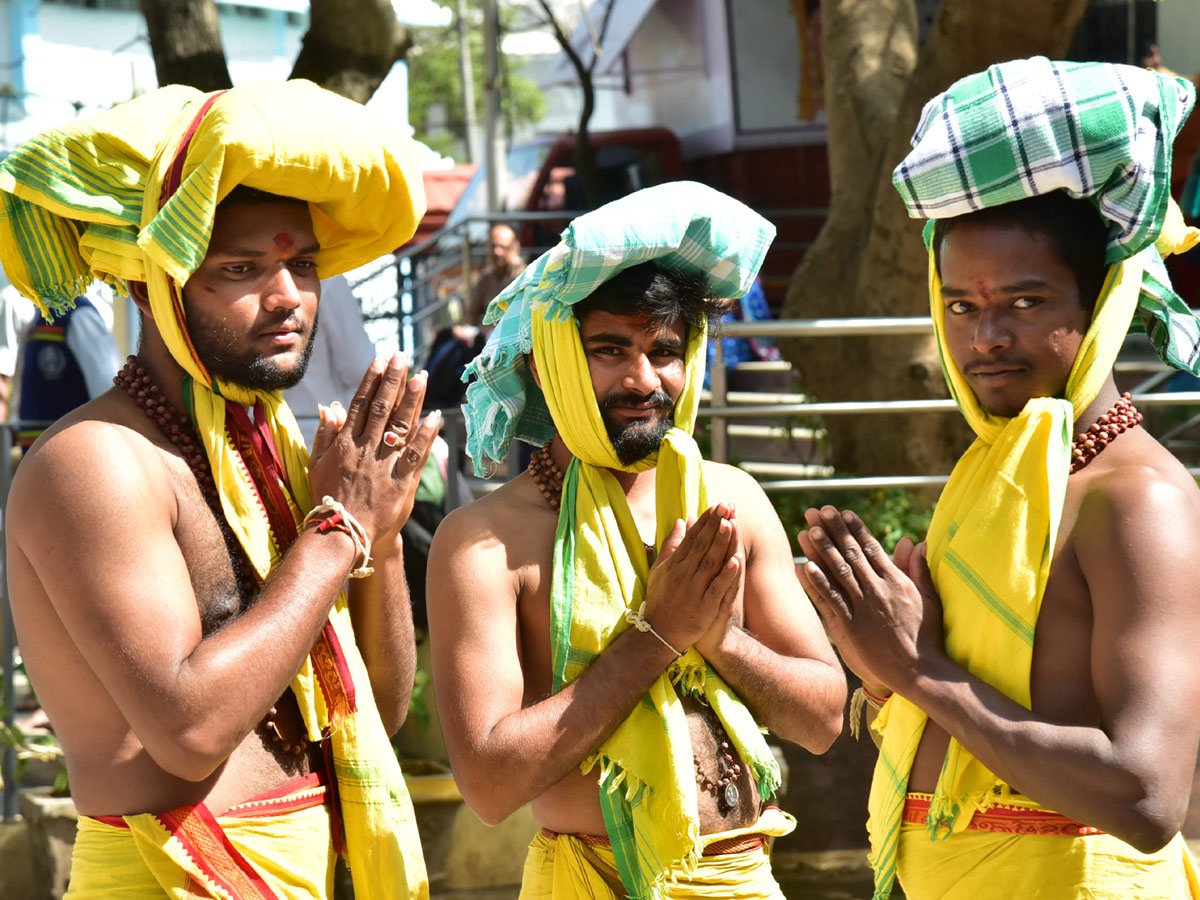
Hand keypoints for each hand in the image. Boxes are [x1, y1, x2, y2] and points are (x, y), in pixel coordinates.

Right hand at [307, 354, 440, 544]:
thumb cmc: (328, 499)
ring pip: (400, 426)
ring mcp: (384, 465)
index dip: (372, 380)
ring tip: (421, 376)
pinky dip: (425, 435)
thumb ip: (325, 434)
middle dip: (393, 380)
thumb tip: (330, 406)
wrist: (342, 533)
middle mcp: (365, 449)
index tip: (381, 359)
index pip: (360, 404)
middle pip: (382, 408)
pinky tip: (435, 416)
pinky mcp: (402, 482)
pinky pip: (415, 454)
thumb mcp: (316, 465)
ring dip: (412, 400)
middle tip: (403, 357)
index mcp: (345, 443)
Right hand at [642, 504, 741, 653]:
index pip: (692, 538)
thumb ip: (671, 544)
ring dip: (722, 542)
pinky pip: (718, 587)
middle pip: (702, 545)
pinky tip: (736, 560)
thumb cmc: (661, 599)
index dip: (705, 521)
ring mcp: (695, 590)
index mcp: (674, 564)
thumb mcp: (660, 570)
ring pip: (711, 562)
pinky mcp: (705, 607)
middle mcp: (684, 574)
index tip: (716, 506)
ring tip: (732, 523)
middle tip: (727, 506)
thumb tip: (682, 520)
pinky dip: (727, 574)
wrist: (660, 634)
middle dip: (716, 524)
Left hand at [796, 506, 942, 693]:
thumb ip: (919, 569)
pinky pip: (832, 601)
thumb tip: (918, 542)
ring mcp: (864, 608)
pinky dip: (818, 583)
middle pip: (852, 554)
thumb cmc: (925, 636)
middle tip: (819, 511)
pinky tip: (805, 567)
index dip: (856, 529)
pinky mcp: (852, 627)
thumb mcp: (928, 598)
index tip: (843, 513)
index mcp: (896, 582)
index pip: (872, 548)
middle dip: (834, 531)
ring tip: (808, 531)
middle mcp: (878, 591)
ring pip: (839, 573)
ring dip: (822, 550)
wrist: (919, 670)